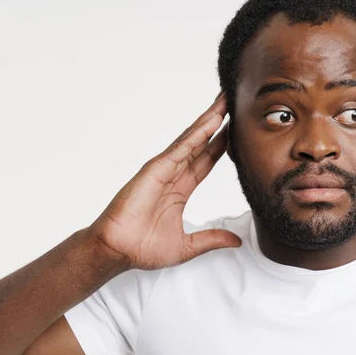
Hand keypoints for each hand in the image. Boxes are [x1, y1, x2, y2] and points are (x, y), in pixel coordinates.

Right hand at [87, 93, 241, 269]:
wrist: (119, 252)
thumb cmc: (143, 248)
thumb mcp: (188, 246)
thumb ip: (212, 239)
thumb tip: (236, 240)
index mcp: (181, 190)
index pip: (205, 162)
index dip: (221, 145)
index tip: (236, 131)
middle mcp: (173, 176)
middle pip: (200, 144)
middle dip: (217, 124)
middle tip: (233, 103)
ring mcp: (164, 170)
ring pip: (192, 140)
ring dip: (209, 121)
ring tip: (225, 102)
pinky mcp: (156, 170)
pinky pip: (180, 149)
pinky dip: (196, 134)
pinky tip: (211, 122)